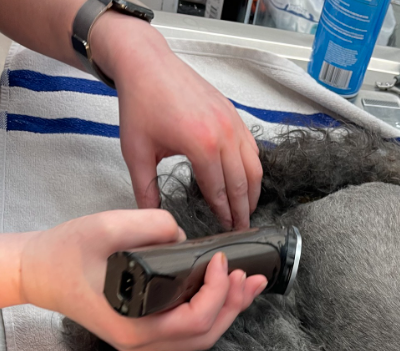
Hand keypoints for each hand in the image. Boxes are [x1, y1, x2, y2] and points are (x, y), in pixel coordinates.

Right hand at [18, 209, 266, 350]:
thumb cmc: (64, 255)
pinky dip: (212, 309)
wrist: (38, 271)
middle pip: (204, 335)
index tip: (222, 261)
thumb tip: (184, 235)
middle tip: (254, 277)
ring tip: (250, 284)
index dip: (217, 292)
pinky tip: (225, 289)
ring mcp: (145, 339)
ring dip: (229, 310)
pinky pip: (188, 327)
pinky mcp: (147, 328)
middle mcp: (142, 342)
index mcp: (134, 327)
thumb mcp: (104, 227)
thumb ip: (149, 225)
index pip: (193, 320)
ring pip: (200, 335)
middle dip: (235, 305)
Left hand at [91, 14, 261, 228]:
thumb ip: (145, 189)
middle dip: (242, 210)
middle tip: (241, 229)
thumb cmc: (140, 103)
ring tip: (247, 210)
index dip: (223, 214)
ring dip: (253, 192)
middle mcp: (223, 133)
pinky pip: (252, 148)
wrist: (146, 63)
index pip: (219, 190)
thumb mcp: (136, 152)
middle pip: (241, 183)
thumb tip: (149, 216)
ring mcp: (232, 122)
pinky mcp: (233, 114)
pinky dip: (253, 169)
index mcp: (201, 144)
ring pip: (254, 167)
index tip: (225, 230)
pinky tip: (247, 181)